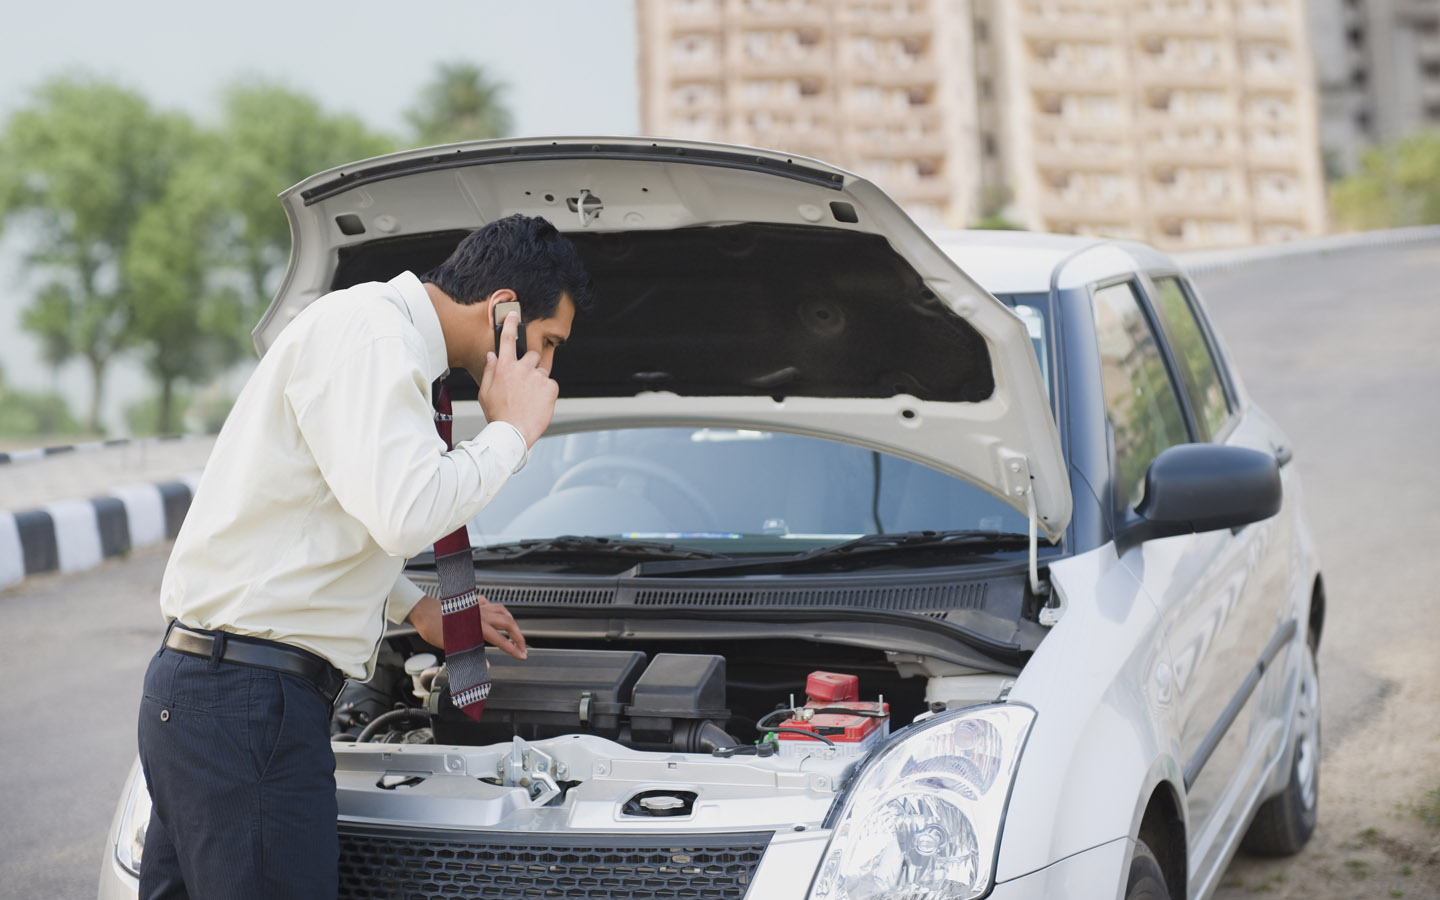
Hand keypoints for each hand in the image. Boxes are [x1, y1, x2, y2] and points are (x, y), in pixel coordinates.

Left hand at [406, 593, 528, 660]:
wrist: (423, 612)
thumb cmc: (434, 628)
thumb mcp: (452, 647)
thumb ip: (472, 657)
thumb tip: (485, 666)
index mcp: (477, 627)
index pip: (502, 640)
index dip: (514, 649)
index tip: (522, 655)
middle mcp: (480, 615)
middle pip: (509, 622)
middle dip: (519, 635)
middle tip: (523, 647)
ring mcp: (477, 608)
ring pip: (502, 611)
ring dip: (512, 622)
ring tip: (515, 631)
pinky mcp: (472, 604)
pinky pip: (490, 604)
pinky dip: (497, 609)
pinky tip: (496, 614)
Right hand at [478, 311, 556, 446]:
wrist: (513, 432)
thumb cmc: (499, 415)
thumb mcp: (485, 393)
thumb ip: (490, 371)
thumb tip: (492, 356)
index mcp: (504, 367)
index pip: (507, 340)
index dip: (510, 324)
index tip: (513, 314)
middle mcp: (522, 368)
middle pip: (532, 356)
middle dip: (531, 365)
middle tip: (525, 383)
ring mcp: (537, 376)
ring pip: (542, 371)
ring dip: (538, 380)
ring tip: (530, 398)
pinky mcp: (551, 387)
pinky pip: (551, 384)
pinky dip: (547, 392)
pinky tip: (538, 403)